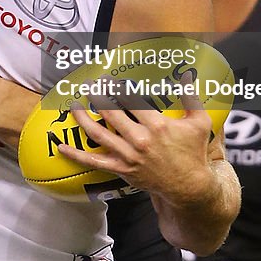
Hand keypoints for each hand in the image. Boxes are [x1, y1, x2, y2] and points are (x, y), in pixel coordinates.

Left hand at [58, 82, 214, 203]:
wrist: (189, 186)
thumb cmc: (193, 152)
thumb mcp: (199, 122)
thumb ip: (191, 97)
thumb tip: (186, 75)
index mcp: (157, 125)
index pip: (131, 100)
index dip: (117, 88)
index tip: (109, 80)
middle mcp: (140, 139)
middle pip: (111, 112)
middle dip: (98, 96)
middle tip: (89, 86)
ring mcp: (129, 155)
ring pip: (98, 133)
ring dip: (83, 118)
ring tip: (74, 105)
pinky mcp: (122, 169)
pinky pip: (94, 162)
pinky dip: (76, 155)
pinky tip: (61, 147)